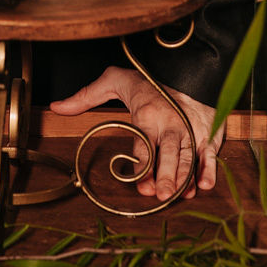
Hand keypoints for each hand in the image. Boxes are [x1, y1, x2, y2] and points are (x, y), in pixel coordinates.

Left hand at [49, 67, 222, 200]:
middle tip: (162, 194)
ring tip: (181, 196)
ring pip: (189, 157)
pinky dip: (208, 170)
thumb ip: (86, 96)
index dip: (143, 164)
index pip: (144, 143)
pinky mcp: (207, 133)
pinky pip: (209, 153)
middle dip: (167, 174)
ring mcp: (191, 130)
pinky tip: (203, 185)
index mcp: (147, 114)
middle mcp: (170, 124)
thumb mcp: (114, 81)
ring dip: (186, 177)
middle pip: (169, 152)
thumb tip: (56, 107)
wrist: (187, 70)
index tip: (141, 183)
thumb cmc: (147, 81)